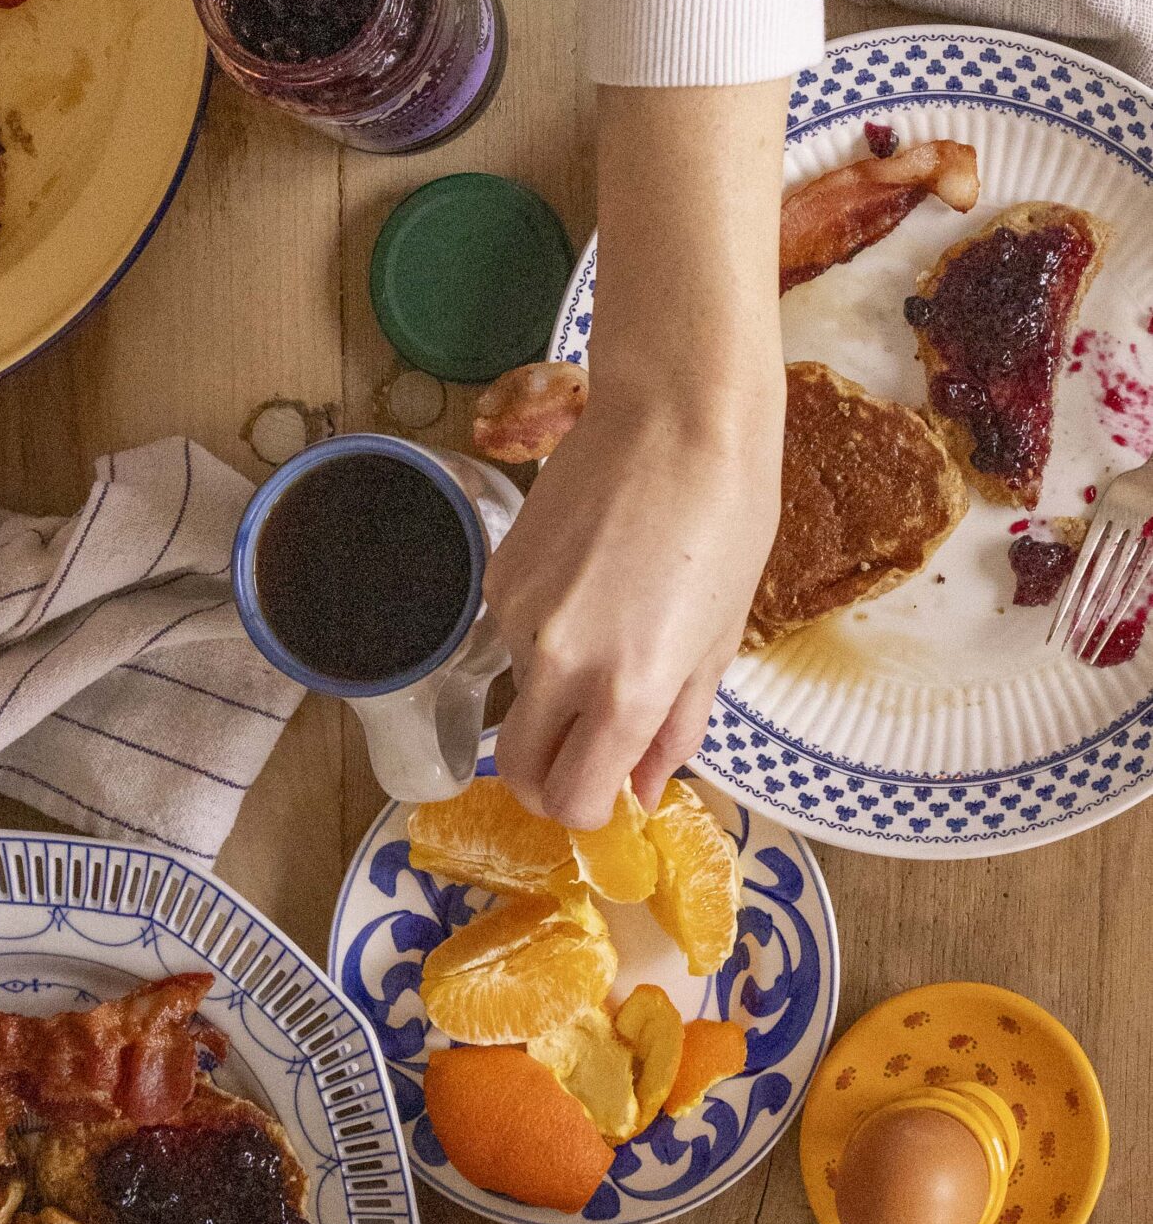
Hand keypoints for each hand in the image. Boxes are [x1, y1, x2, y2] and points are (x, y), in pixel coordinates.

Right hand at [486, 369, 783, 826]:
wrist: (677, 414)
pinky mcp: (498, 578)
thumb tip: (643, 788)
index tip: (610, 790)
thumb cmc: (725, 520)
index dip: (590, 809)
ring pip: (521, 699)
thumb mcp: (716, 640)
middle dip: (550, 781)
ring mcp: (518, 620)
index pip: (573, 801)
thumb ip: (675, 727)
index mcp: (627, 691)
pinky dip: (544, 639)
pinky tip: (588, 586)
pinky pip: (512, 641)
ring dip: (555, 696)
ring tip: (611, 629)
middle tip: (589, 754)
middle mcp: (559, 666)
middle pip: (520, 771)